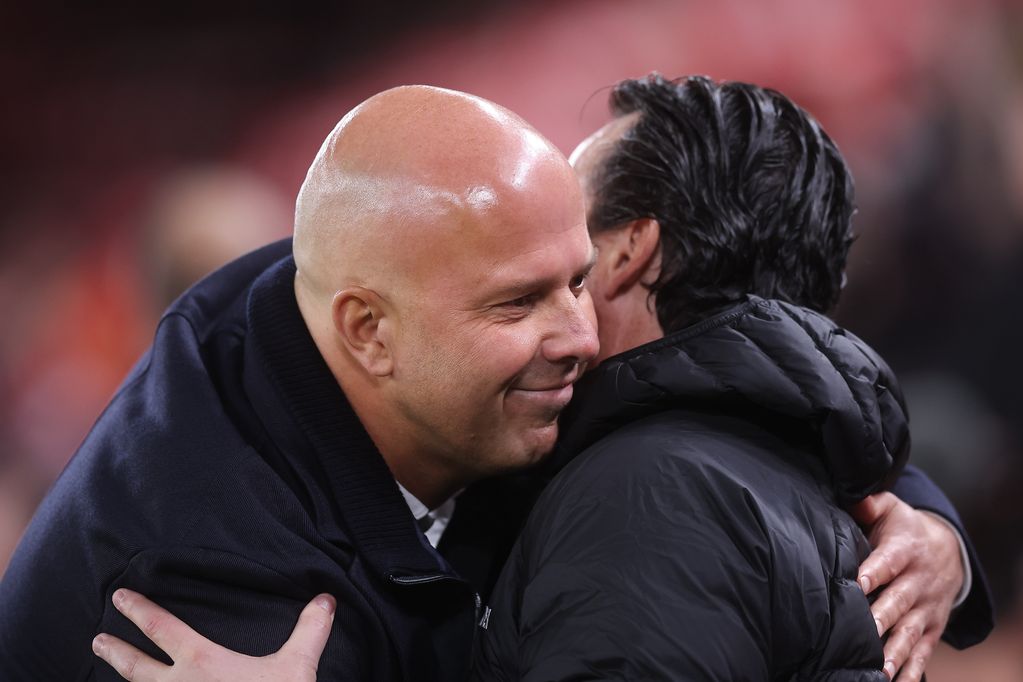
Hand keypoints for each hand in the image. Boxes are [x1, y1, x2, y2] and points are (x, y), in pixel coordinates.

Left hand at [92, 588, 334, 681]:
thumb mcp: (297, 668)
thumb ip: (310, 631)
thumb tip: (326, 600)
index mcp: (202, 662)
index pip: (162, 628)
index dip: (139, 610)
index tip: (119, 597)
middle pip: (136, 666)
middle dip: (116, 649)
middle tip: (98, 638)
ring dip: (123, 679)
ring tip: (109, 670)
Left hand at [850, 492, 963, 680]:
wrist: (948, 550)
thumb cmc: (905, 529)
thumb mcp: (892, 509)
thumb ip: (870, 504)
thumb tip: (852, 498)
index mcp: (904, 552)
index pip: (886, 562)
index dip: (872, 573)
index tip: (857, 583)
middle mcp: (916, 583)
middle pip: (897, 602)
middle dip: (882, 618)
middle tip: (866, 632)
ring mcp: (925, 608)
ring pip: (909, 632)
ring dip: (896, 652)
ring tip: (880, 669)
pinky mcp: (930, 628)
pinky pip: (922, 652)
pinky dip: (913, 670)